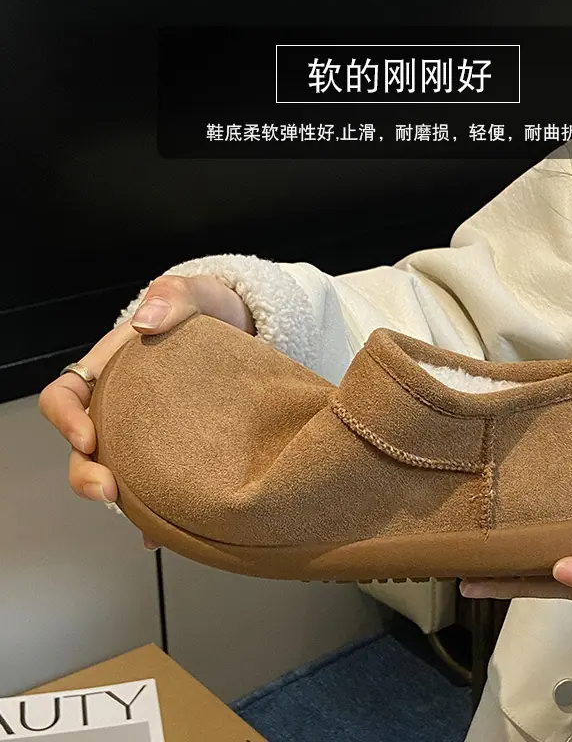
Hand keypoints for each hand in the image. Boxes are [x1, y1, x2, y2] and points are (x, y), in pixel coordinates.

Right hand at [39, 274, 254, 549]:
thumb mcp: (195, 295)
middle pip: (84, 448)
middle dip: (87, 474)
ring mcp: (150, 432)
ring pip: (121, 472)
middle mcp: (123, 406)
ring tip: (145, 520)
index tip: (87, 436)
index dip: (65, 420)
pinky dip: (162, 512)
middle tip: (110, 491)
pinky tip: (173, 529)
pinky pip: (163, 486)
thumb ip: (171, 298)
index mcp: (111, 371)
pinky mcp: (181, 451)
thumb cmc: (213, 312)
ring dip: (125, 500)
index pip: (65, 396)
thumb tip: (145, 322)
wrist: (254, 331)